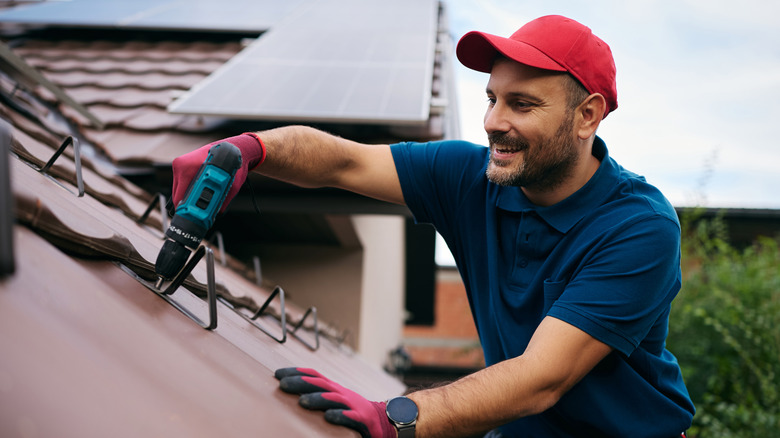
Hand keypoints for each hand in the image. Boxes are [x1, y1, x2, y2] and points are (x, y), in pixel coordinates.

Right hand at [170, 133, 265, 211]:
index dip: (186, 209)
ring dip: (189, 195)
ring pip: (179, 189)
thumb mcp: (230, 185)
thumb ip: (223, 200)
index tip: (191, 216)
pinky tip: (200, 188)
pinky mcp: (183, 165)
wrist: (232, 148)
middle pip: (177, 194)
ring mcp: (180, 164)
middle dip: (188, 203)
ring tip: (202, 196)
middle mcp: (181, 165)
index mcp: (188, 168)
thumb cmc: (231, 164)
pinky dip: (189, 188)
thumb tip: (217, 214)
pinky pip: (182, 183)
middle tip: (199, 209)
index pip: (179, 196)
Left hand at [275, 367, 396, 437]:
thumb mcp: (336, 400)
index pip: (314, 375)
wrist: (384, 419)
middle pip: (319, 384)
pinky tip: (328, 417)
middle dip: (300, 383)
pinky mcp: (361, 419)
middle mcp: (341, 393)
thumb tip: (294, 394)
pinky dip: (339, 416)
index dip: (296, 372)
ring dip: (317, 399)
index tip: (277, 373)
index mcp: (334, 388)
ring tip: (301, 402)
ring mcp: (352, 405)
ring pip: (333, 399)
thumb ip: (319, 396)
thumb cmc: (354, 410)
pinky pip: (350, 417)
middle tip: (282, 384)